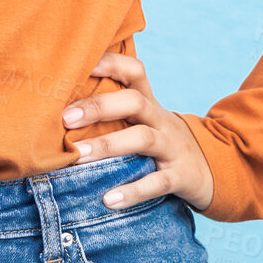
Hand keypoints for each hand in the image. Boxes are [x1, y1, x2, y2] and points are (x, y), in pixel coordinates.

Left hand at [60, 50, 214, 213]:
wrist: (208, 167)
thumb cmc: (156, 136)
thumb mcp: (140, 117)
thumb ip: (109, 107)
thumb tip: (54, 103)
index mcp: (148, 100)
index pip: (133, 70)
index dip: (108, 62)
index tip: (77, 64)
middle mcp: (159, 118)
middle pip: (133, 102)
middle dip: (99, 107)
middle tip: (64, 118)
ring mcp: (171, 146)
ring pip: (142, 139)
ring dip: (108, 146)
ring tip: (78, 157)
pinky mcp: (179, 176)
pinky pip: (157, 182)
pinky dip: (132, 191)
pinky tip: (107, 199)